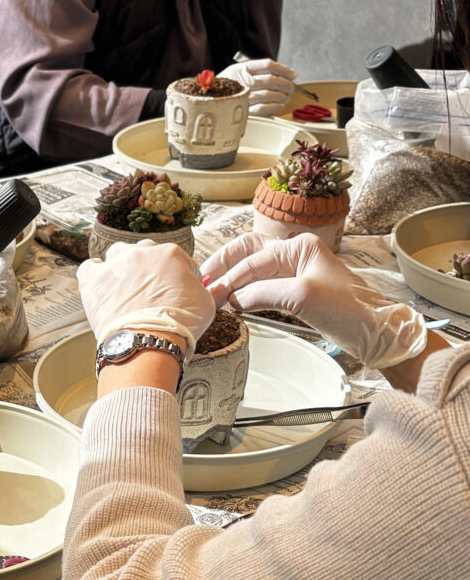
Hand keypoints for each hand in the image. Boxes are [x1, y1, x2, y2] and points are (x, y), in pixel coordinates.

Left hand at [78, 240, 214, 355]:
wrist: (147, 342)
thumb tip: (202, 287)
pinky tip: (100, 285)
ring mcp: (115, 264)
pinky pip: (89, 267)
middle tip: (150, 291)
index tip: (175, 289)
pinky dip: (94, 274)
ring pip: (117, 254)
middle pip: (145, 253)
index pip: (176, 259)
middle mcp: (141, 253)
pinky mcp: (94, 280)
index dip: (177, 276)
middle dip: (148, 268)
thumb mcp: (206, 304)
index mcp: (170, 254)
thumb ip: (203, 288)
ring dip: (122, 267)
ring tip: (125, 288)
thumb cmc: (177, 325)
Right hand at [203, 232, 427, 368]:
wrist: (378, 333)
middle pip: (248, 252)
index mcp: (299, 246)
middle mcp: (296, 254)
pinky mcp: (297, 292)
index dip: (228, 278)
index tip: (210, 295)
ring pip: (253, 268)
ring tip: (211, 291)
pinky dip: (244, 291)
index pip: (252, 260)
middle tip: (201, 282)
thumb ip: (263, 293)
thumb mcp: (302, 297)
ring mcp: (296, 272)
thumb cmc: (350, 311)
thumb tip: (232, 298)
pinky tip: (232, 300)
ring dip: (231, 277)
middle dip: (223, 265)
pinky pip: (263, 285)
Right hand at [217, 58, 295, 116]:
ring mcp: (242, 97)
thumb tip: (288, 73)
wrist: (210, 104)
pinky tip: (280, 105)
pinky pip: (264, 108)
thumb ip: (259, 71)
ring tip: (286, 96)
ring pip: (269, 94)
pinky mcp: (244, 112)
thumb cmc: (230, 88)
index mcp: (241, 69)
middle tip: (291, 87)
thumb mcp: (239, 73)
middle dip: (286, 83)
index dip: (284, 69)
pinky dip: (276, 106)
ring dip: (282, 96)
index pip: (268, 65)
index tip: (293, 74)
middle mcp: (241, 81)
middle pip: (271, 79)